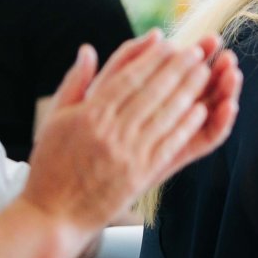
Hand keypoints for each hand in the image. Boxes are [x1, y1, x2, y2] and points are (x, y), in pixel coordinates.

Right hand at [24, 31, 241, 229]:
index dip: (154, 59)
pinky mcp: (141, 174)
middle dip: (178, 68)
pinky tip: (200, 110)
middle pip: (153, 91)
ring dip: (189, 91)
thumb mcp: (55, 119)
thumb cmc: (52, 165)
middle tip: (197, 52)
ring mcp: (129, 153)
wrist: (53, 214)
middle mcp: (111, 131)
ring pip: (166, 114)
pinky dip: (186, 125)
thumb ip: (75, 82)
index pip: (129, 78)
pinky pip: (170, 143)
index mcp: (90, 114)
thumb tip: (88, 49)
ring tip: (205, 74)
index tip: (171, 44)